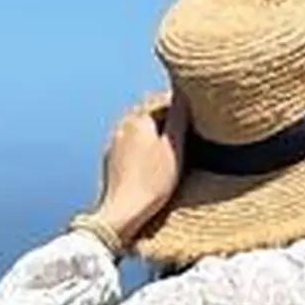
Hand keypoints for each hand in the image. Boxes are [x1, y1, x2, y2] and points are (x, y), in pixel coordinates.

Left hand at [91, 92, 184, 249]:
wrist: (122, 213)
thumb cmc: (152, 183)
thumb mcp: (173, 148)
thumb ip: (178, 117)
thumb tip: (183, 91)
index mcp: (138, 120)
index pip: (163, 103)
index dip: (181, 109)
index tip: (194, 118)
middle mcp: (123, 127)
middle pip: (150, 116)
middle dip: (166, 122)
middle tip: (185, 134)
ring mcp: (114, 144)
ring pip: (139, 132)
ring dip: (154, 137)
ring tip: (169, 151)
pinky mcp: (110, 161)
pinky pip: (130, 148)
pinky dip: (143, 150)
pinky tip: (151, 165)